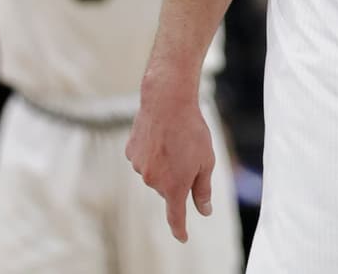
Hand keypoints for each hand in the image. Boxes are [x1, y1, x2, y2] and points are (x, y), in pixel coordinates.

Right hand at [126, 81, 215, 243]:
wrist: (167, 101)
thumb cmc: (192, 130)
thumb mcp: (206, 161)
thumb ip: (203, 189)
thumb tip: (204, 210)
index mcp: (174, 187)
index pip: (175, 217)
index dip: (179, 229)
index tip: (182, 236)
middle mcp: (154, 182)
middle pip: (167, 189)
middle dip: (178, 177)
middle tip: (187, 154)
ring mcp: (139, 167)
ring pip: (155, 173)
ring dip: (164, 164)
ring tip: (173, 139)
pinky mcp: (131, 153)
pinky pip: (144, 159)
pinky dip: (152, 152)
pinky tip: (159, 135)